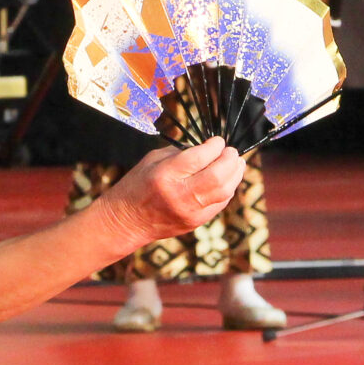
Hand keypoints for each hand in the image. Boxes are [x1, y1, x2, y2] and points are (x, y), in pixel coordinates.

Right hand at [105, 140, 244, 246]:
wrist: (126, 221)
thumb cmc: (138, 185)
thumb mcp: (154, 161)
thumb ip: (182, 154)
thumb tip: (209, 149)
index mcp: (166, 175)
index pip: (199, 158)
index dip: (214, 147)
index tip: (217, 141)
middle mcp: (179, 195)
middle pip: (218, 176)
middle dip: (230, 160)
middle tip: (232, 152)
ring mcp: (189, 212)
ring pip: (225, 191)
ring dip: (235, 174)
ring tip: (237, 163)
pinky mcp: (196, 222)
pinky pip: (220, 203)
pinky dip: (227, 189)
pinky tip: (227, 179)